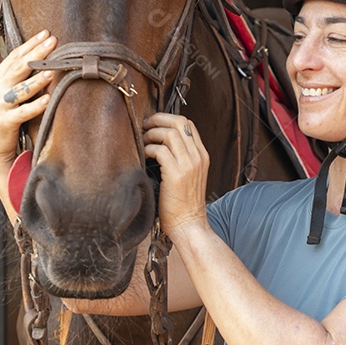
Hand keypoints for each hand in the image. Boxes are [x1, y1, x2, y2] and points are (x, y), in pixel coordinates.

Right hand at [0, 30, 56, 175]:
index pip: (14, 57)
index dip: (29, 44)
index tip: (45, 33)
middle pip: (18, 69)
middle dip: (36, 54)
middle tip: (53, 41)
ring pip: (21, 91)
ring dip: (37, 80)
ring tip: (51, 70)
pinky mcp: (5, 123)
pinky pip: (23, 113)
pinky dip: (35, 106)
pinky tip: (47, 100)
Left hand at [142, 113, 209, 239]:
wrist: (190, 225)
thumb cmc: (183, 204)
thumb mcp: (188, 176)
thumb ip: (181, 158)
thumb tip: (159, 142)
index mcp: (202, 155)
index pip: (188, 124)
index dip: (168, 119)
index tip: (154, 124)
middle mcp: (198, 157)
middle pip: (179, 122)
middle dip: (158, 119)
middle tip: (145, 126)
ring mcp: (189, 165)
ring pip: (169, 133)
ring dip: (151, 133)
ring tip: (143, 142)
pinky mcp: (176, 175)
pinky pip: (160, 151)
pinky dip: (149, 149)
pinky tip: (144, 156)